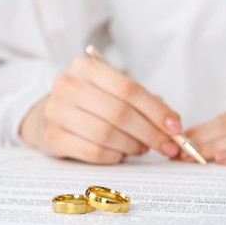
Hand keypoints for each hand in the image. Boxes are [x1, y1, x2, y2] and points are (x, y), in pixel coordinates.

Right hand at [20, 58, 181, 163]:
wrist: (49, 114)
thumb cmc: (92, 103)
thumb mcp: (115, 93)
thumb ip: (144, 103)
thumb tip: (172, 124)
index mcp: (87, 68)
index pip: (130, 90)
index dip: (157, 111)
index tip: (176, 128)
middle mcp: (68, 86)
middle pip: (120, 114)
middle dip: (151, 133)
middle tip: (168, 146)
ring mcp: (56, 112)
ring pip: (107, 135)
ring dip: (133, 146)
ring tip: (143, 148)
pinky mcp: (52, 138)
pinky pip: (93, 152)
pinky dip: (115, 156)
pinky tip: (122, 154)